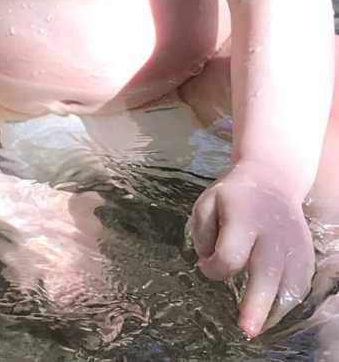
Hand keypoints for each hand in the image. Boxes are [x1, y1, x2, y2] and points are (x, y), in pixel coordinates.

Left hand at [191, 160, 314, 337]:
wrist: (273, 181)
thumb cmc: (233, 197)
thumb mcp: (207, 203)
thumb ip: (202, 234)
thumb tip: (209, 264)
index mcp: (244, 218)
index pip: (230, 254)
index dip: (214, 267)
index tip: (205, 266)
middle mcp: (273, 233)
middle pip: (267, 272)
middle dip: (257, 303)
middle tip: (247, 329)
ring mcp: (294, 245)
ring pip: (289, 285)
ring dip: (273, 310)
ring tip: (257, 326)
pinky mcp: (307, 255)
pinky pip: (300, 286)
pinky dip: (286, 302)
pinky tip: (270, 311)